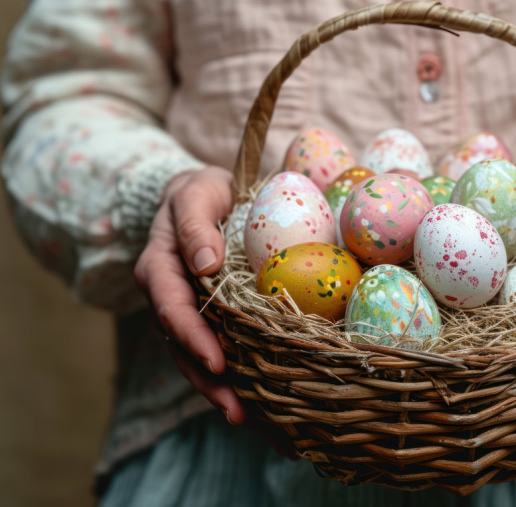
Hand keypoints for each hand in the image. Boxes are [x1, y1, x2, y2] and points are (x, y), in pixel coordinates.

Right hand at [134, 166, 243, 422]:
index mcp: (159, 269)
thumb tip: (205, 263)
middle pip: (183, 347)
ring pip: (198, 358)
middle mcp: (170, 298)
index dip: (192, 337)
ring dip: (221, 390)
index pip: (172, 309)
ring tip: (249, 418)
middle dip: (208, 381)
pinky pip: (221, 349)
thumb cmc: (202, 191)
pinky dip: (237, 376)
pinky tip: (262, 401)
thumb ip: (194, 223)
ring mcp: (189, 312)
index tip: (217, 362)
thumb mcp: (195, 192)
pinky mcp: (211, 319)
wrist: (206, 197)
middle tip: (237, 411)